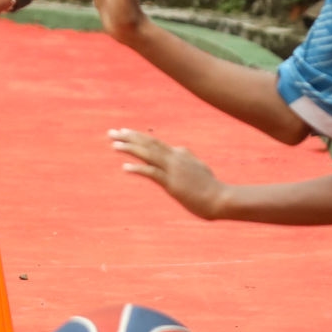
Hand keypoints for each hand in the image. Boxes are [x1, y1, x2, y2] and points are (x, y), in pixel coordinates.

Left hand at [110, 129, 226, 216]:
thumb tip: (180, 149)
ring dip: (130, 149)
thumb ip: (187, 157)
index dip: (137, 136)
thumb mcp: (198, 167)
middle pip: (148, 144)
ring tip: (114, 145)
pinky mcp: (173, 183)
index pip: (154, 142)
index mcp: (180, 154)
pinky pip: (152, 173)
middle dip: (128, 137)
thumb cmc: (210, 187)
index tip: (123, 132)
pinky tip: (125, 168)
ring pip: (148, 154)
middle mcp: (175, 158)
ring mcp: (173, 170)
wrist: (220, 199)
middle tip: (111, 133)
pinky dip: (138, 169)